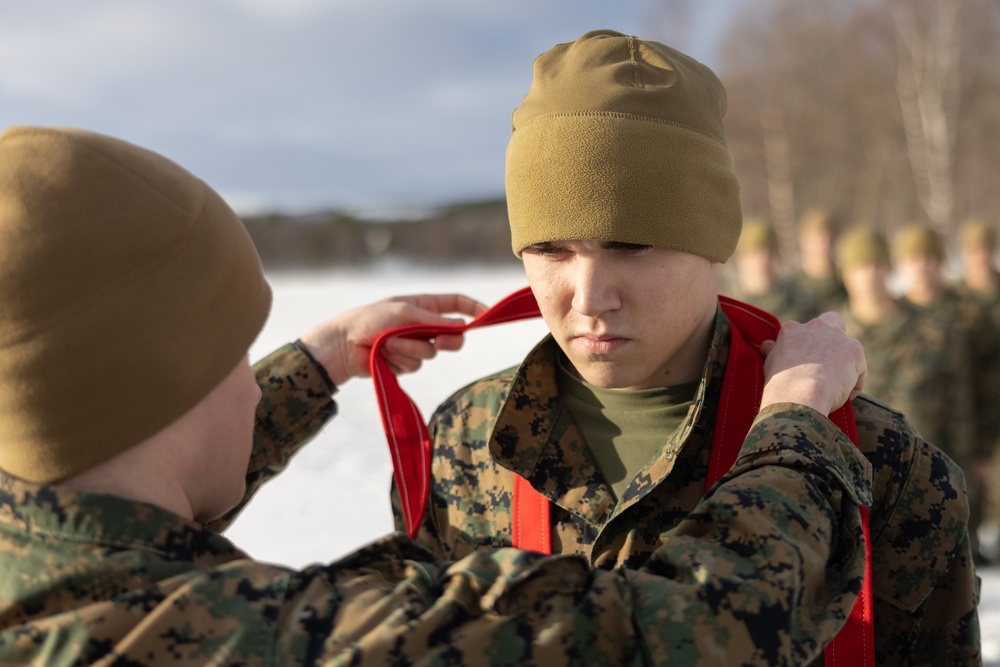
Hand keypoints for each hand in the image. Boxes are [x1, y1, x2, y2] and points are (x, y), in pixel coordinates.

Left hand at [299, 294, 486, 385]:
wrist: (343, 345)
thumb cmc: (370, 320)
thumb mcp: (404, 314)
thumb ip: (434, 321)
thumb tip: (461, 327)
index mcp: (423, 305)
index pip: (455, 304)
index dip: (473, 308)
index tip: (487, 316)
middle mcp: (422, 325)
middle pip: (452, 336)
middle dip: (447, 340)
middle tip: (438, 342)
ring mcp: (414, 345)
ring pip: (431, 353)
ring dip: (410, 349)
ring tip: (388, 343)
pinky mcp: (405, 363)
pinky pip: (415, 366)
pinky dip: (400, 360)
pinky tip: (384, 355)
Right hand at [759, 312, 865, 414]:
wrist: (798, 396)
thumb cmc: (780, 385)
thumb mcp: (770, 363)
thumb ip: (773, 350)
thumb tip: (767, 345)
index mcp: (792, 330)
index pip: (803, 331)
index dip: (806, 345)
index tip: (804, 362)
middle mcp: (815, 326)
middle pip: (832, 320)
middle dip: (833, 335)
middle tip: (828, 360)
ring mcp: (837, 337)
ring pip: (849, 346)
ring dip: (845, 363)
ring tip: (835, 386)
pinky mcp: (854, 351)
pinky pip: (859, 368)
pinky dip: (854, 382)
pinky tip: (844, 397)